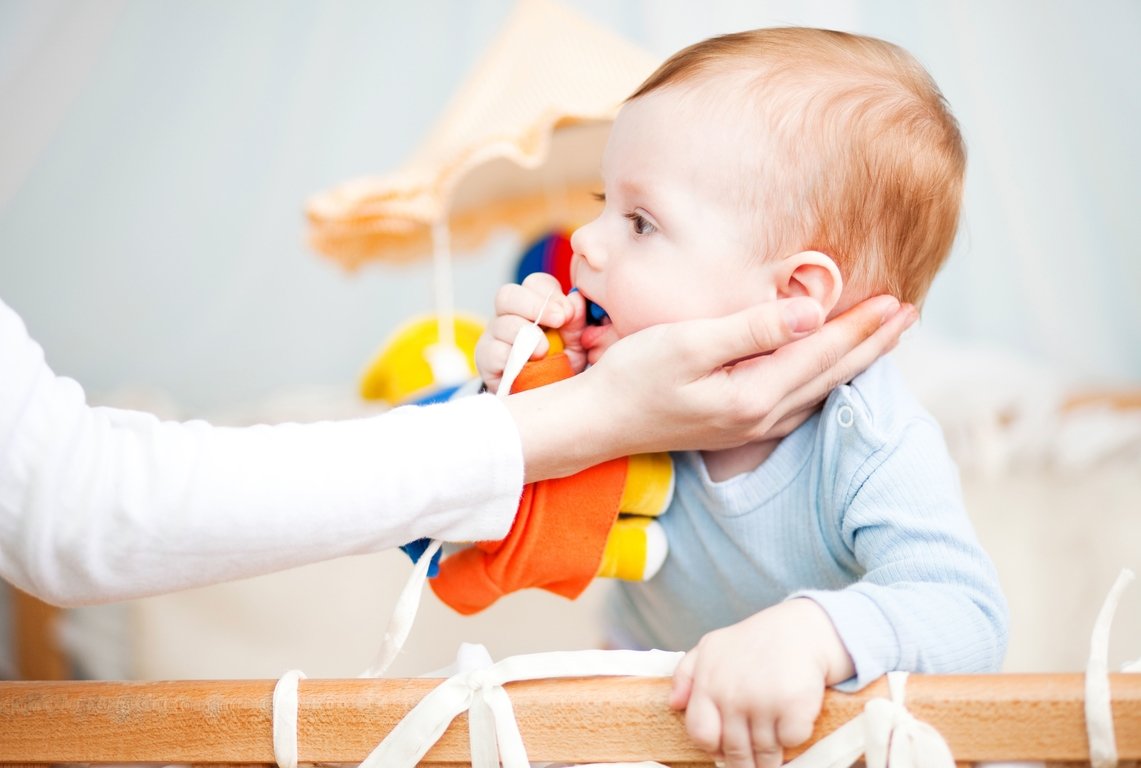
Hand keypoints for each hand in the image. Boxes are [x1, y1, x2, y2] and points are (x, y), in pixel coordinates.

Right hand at [474, 273, 586, 391]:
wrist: (544, 398)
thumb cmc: (560, 365)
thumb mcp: (576, 345)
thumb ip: (577, 323)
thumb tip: (576, 300)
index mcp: (534, 305)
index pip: (535, 284)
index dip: (550, 294)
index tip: (567, 313)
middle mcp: (509, 315)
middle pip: (507, 294)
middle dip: (535, 305)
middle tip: (559, 320)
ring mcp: (494, 336)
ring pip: (501, 323)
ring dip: (527, 335)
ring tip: (545, 352)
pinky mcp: (485, 360)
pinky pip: (494, 351)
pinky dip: (513, 357)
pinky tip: (527, 366)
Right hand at [586, 293, 915, 454]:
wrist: (596, 423)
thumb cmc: (632, 376)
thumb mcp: (688, 344)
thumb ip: (751, 329)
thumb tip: (809, 313)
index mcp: (753, 395)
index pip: (822, 352)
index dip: (860, 325)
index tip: (896, 299)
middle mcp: (760, 417)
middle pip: (831, 375)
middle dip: (871, 344)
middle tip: (907, 315)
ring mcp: (748, 426)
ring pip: (819, 391)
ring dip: (853, 363)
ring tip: (881, 339)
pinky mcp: (735, 427)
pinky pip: (799, 401)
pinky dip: (824, 379)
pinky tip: (828, 371)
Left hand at [669, 599, 855, 767]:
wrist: (799, 629)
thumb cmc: (752, 642)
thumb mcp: (710, 647)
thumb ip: (685, 675)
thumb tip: (674, 705)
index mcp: (709, 684)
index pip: (701, 735)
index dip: (713, 747)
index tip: (724, 748)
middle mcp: (733, 696)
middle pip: (735, 751)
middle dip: (744, 763)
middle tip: (750, 764)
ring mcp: (763, 702)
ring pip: (764, 753)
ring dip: (769, 760)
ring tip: (771, 759)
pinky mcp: (793, 707)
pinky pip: (791, 742)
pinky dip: (793, 741)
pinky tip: (791, 728)